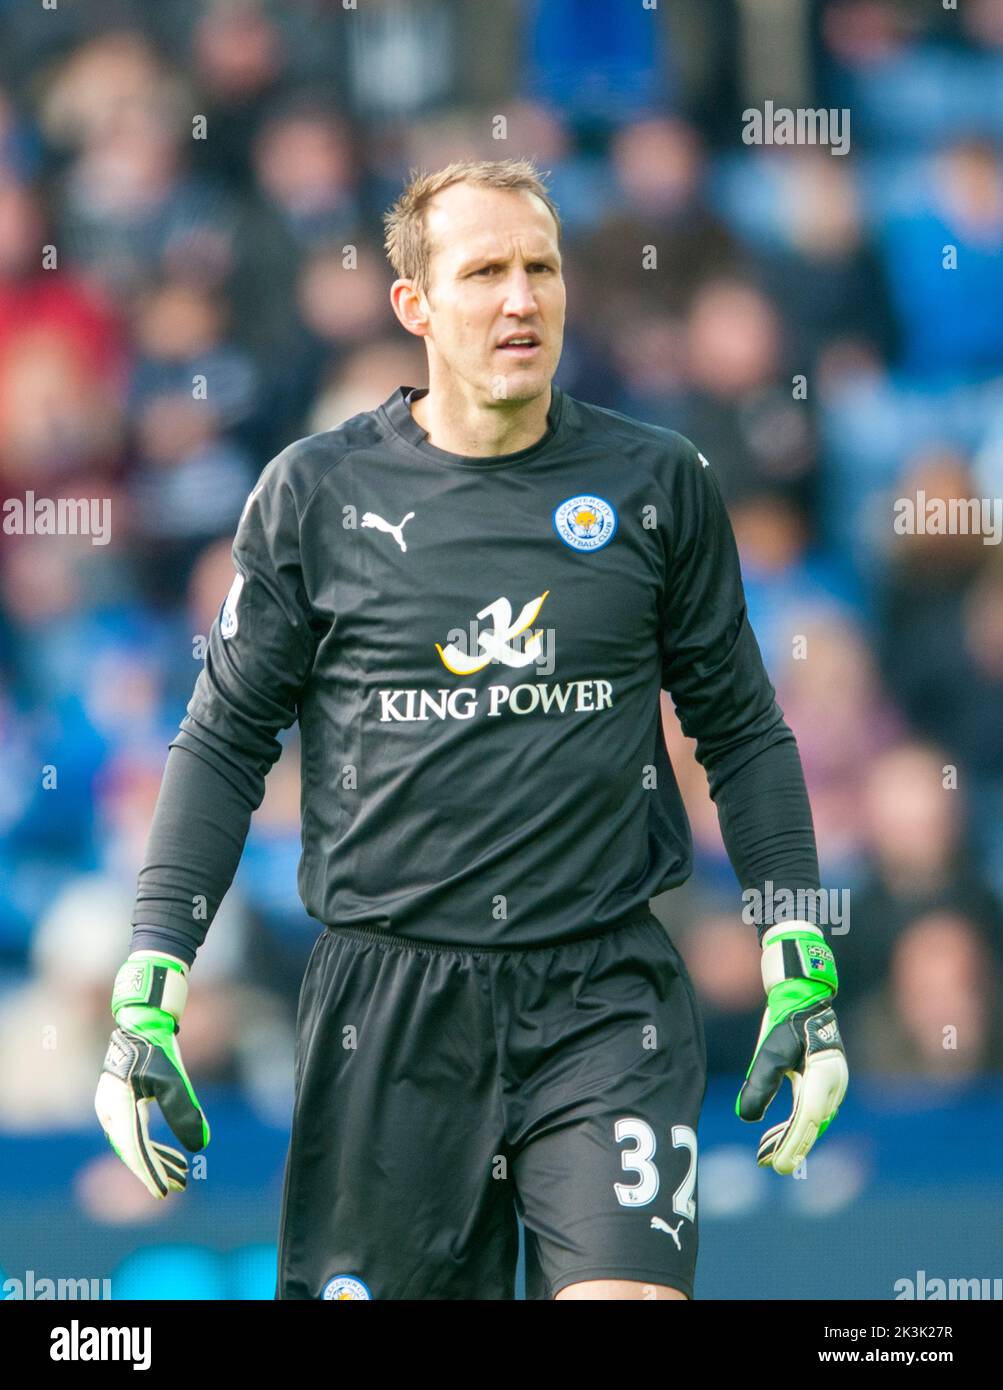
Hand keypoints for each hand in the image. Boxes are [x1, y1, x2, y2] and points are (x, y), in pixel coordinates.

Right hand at [95, 953, 209, 1198]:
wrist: (139, 1022)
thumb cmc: (157, 1048)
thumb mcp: (174, 1079)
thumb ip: (185, 1111)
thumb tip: (201, 1144)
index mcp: (120, 1105)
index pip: (136, 1148)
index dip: (152, 1173)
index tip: (167, 1191)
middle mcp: (110, 1111)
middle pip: (133, 1151)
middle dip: (157, 1170)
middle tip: (181, 1186)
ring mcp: (111, 1109)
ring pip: (134, 1145)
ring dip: (157, 1160)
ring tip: (182, 1174)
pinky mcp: (118, 1106)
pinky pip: (133, 1135)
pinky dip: (152, 1147)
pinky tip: (172, 1155)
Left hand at [736, 923, 847, 1174]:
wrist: (806, 996)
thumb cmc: (786, 1020)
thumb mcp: (769, 1050)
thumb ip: (760, 1083)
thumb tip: (747, 1116)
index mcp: (822, 1075)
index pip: (806, 1119)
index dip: (791, 1145)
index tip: (775, 1165)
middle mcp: (833, 1084)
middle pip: (812, 1125)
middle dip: (791, 1147)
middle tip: (769, 1166)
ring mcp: (833, 1085)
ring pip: (813, 1121)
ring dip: (792, 1138)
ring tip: (767, 1153)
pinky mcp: (825, 1083)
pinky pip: (812, 1111)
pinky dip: (796, 1125)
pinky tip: (777, 1135)